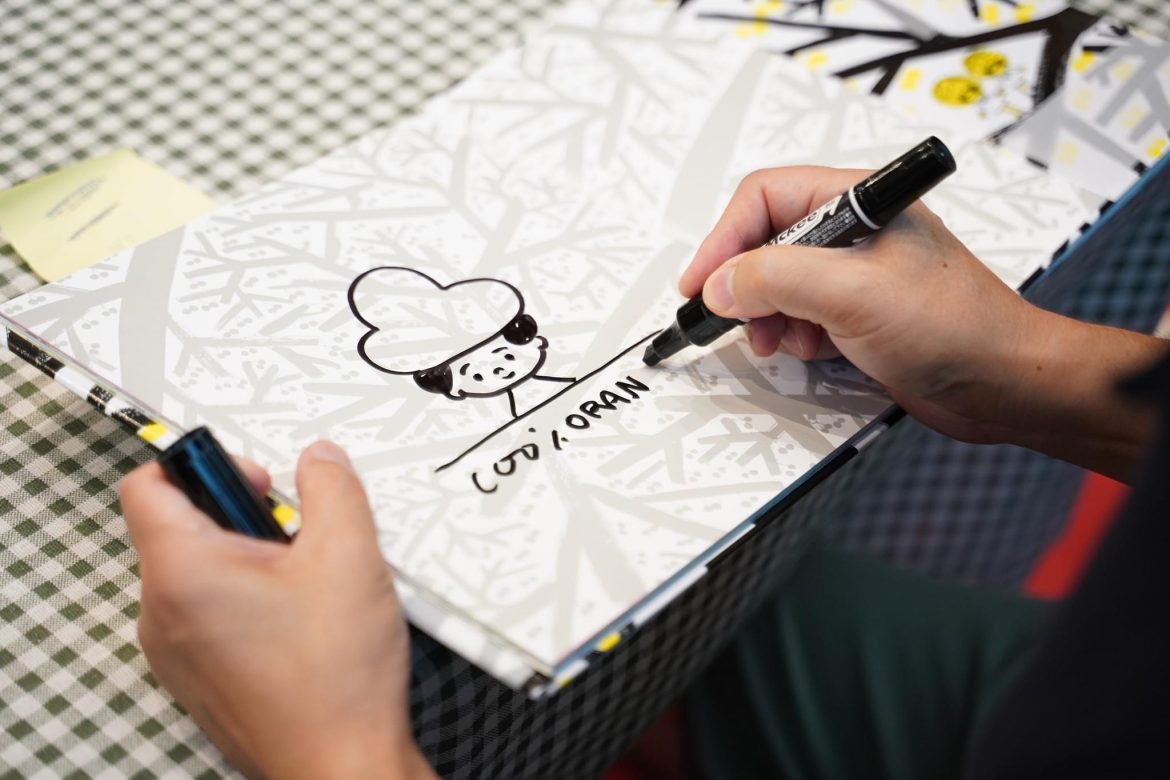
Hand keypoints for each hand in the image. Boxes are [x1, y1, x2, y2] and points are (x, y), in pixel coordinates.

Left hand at [119, 442, 435, 779]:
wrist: (341, 766)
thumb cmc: (335, 677)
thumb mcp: (349, 553)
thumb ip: (332, 489)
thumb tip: (318, 459)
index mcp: (182, 572)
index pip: (148, 484)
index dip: (203, 463)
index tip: (258, 483)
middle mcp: (162, 613)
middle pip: (178, 527)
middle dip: (241, 516)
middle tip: (297, 535)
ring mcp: (174, 654)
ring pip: (197, 573)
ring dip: (248, 559)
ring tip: (306, 581)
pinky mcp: (197, 681)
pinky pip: (206, 616)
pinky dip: (246, 600)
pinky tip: (300, 620)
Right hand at [679, 166, 1163, 479]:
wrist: (1005, 384)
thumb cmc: (956, 327)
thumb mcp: (853, 294)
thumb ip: (776, 279)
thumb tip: (720, 284)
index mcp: (858, 201)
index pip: (764, 198)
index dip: (724, 240)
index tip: (700, 284)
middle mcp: (854, 231)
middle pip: (765, 241)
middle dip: (745, 284)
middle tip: (732, 320)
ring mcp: (856, 273)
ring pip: (778, 283)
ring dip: (766, 315)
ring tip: (778, 341)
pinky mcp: (859, 313)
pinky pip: (801, 314)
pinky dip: (792, 335)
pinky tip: (811, 352)